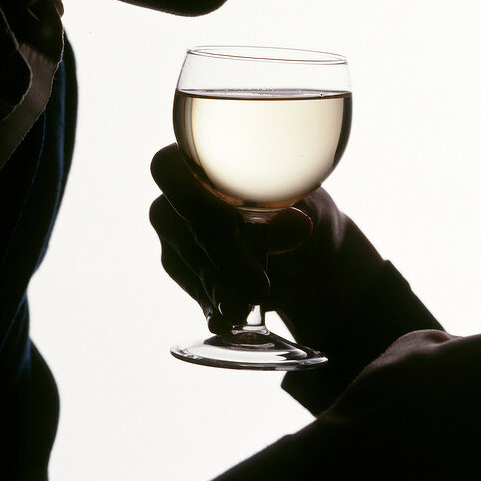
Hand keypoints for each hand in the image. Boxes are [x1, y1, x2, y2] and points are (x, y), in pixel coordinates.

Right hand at [149, 145, 384, 340]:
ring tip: (249, 306)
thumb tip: (296, 223)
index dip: (191, 198)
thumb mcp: (311, 209)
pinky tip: (230, 320)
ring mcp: (179, 235)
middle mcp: (181, 195)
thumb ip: (296, 211)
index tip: (229, 226)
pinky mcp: (187, 271)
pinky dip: (212, 306)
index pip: (169, 169)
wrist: (310, 255)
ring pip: (181, 260)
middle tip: (257, 286)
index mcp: (206, 160)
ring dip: (216, 286)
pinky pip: (191, 288)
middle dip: (217, 257)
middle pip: (175, 222)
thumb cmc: (307, 213)